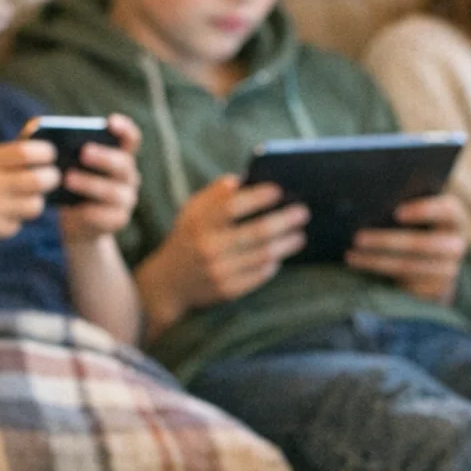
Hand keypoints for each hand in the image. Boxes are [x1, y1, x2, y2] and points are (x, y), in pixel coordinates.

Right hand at [0, 140, 56, 244]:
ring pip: (35, 205)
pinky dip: (17, 218)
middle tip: (49, 176)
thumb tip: (18, 147)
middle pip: (39, 180)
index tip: (48, 154)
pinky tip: (7, 212)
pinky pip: (20, 224)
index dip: (45, 152)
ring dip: (36, 200)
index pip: (27, 153)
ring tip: (28, 196)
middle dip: (51, 177)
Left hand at [53, 114, 141, 242]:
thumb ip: (58, 146)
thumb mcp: (66, 164)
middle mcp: (128, 175)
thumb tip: (37, 127)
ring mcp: (126, 198)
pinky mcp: (118, 219)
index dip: (124, 128)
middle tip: (83, 152)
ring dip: (91, 183)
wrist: (76, 221)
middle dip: (104, 157)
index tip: (111, 121)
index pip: (130, 138)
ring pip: (114, 191)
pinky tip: (74, 208)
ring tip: (68, 178)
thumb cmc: (70, 183)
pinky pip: (107, 215)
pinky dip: (90, 211)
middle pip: (124, 163)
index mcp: (119, 155)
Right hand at [144, 176, 308, 320]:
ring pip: (263, 255)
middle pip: (256, 232)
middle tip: (303, 212)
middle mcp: (207, 247)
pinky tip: (279, 256)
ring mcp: (217, 271)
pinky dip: (272, 264)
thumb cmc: (187, 239)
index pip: (231, 206)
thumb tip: (241, 180)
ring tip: (299, 235)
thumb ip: (213, 195)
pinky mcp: (226, 290)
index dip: (257, 197)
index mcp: (198, 223)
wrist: (167, 283)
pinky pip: (259, 275)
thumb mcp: (190, 212)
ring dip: (286, 244)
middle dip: (284, 221)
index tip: (278, 190)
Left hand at [348, 194, 468, 302]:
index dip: (423, 210)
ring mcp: (448, 271)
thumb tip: (368, 203)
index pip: (447, 210)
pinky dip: (380, 278)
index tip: (396, 212)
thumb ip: (402, 205)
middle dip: (386, 240)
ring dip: (375, 262)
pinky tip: (361, 270)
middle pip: (421, 243)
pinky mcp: (436, 291)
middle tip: (357, 237)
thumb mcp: (417, 214)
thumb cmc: (417, 225)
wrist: (434, 263)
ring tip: (350, 256)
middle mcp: (456, 245)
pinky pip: (405, 287)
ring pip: (408, 267)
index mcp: (454, 218)